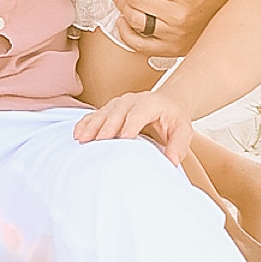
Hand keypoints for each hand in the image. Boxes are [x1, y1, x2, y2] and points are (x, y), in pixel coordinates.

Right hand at [73, 87, 193, 163]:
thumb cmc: (173, 119)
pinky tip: (77, 134)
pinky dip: (85, 124)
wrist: (167, 103)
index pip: (138, 114)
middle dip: (106, 127)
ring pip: (102, 114)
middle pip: (117, 114)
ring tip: (82, 140)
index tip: (123, 139)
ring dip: (92, 127)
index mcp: (149, 103)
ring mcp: (118, 104)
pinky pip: (94, 115)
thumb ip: (179, 145)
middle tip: (97, 142)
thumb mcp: (183, 130)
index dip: (130, 125)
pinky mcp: (108, 109)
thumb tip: (172, 161)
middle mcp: (131, 100)